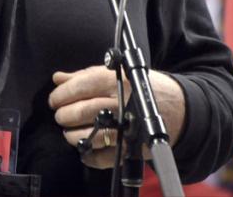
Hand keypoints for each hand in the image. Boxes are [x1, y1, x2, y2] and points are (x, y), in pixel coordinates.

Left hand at [48, 65, 185, 169]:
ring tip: (69, 131)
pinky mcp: (129, 149)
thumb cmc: (143, 87)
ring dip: (72, 135)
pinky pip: (101, 158)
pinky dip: (88, 156)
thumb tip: (57, 78)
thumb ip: (85, 75)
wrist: (178, 108)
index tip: (54, 99)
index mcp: (117, 81)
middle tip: (60, 115)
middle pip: (82, 111)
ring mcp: (126, 128)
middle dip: (64, 115)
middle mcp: (121, 104)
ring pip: (88, 135)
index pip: (82, 85)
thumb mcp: (117, 73)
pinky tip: (85, 148)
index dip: (63, 93)